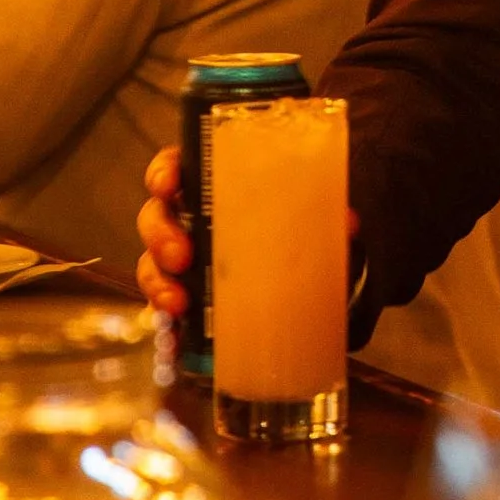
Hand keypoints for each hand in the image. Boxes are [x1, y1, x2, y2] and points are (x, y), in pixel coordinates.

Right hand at [137, 140, 359, 328]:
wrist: (301, 276)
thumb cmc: (293, 229)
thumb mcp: (311, 217)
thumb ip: (328, 217)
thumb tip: (348, 225)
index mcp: (215, 184)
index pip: (177, 165)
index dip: (164, 172)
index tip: (168, 184)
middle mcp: (191, 218)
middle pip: (155, 216)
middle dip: (160, 233)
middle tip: (181, 255)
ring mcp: (182, 259)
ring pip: (151, 261)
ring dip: (157, 280)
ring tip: (177, 301)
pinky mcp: (184, 295)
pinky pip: (163, 305)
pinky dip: (164, 319)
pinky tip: (172, 333)